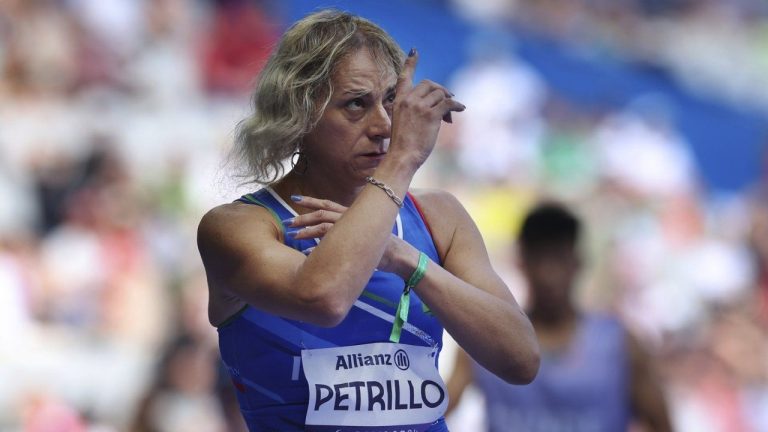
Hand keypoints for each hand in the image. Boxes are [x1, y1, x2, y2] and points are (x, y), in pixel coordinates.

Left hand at [284, 195, 413, 276]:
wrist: (397, 254)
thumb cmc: (377, 245)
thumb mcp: (360, 231)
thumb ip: (344, 229)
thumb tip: (327, 234)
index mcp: (349, 213)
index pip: (327, 203)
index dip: (311, 200)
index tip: (295, 198)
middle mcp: (349, 219)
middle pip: (322, 213)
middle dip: (302, 216)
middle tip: (287, 221)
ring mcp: (351, 231)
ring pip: (324, 227)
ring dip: (306, 231)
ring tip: (293, 236)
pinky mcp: (353, 244)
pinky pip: (330, 245)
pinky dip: (316, 249)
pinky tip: (305, 253)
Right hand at [388, 49, 465, 167]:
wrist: (402, 157)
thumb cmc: (403, 146)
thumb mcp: (402, 123)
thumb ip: (415, 111)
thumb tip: (440, 108)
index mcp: (398, 101)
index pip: (404, 77)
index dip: (410, 63)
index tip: (414, 51)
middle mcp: (408, 100)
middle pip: (429, 84)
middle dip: (440, 90)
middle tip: (447, 101)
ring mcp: (419, 107)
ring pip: (440, 94)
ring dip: (447, 103)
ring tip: (447, 119)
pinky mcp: (431, 115)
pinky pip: (448, 103)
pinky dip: (457, 105)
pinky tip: (461, 109)